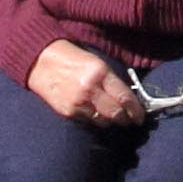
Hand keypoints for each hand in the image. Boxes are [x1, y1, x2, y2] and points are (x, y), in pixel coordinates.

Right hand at [27, 39, 144, 125]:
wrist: (41, 62)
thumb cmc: (72, 59)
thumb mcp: (96, 63)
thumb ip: (112, 80)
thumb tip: (129, 98)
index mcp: (100, 73)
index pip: (125, 97)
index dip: (136, 110)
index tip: (141, 116)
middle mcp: (90, 89)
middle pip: (116, 113)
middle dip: (126, 119)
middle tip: (130, 120)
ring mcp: (78, 102)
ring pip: (103, 121)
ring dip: (110, 121)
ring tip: (113, 117)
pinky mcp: (68, 112)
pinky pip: (88, 122)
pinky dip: (95, 120)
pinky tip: (96, 114)